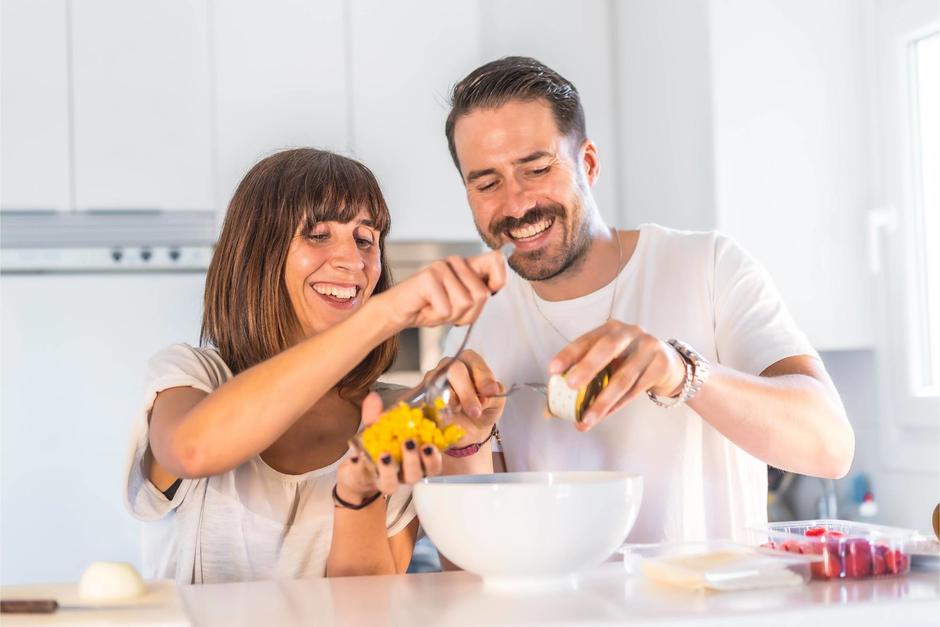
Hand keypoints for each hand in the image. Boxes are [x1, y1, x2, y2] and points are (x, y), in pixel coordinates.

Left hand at [335, 392, 442, 502]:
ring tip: (384, 454)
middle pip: (415, 475)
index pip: (432, 466)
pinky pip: (362, 476)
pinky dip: (359, 466)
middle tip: (409, 442)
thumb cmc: (379, 446)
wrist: (358, 468)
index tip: (430, 445)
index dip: (433, 459)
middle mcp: (402, 475)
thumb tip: (374, 397)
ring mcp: (383, 481)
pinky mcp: (364, 482)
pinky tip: (356, 457)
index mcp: (415, 463)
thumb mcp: (380, 428)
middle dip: (413, 460)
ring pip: (391, 483)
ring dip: (389, 469)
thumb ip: (378, 414)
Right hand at [377, 250, 506, 329]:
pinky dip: (437, 316)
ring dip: (451, 316)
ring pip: (465, 303)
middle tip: (450, 311)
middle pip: (482, 294)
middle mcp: (455, 262)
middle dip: (469, 313)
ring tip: (436, 308)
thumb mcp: (461, 305)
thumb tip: (490, 290)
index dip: (500, 278)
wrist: (398, 312)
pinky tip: (426, 308)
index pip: (497, 259)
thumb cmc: (431, 308)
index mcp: (467, 265)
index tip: (489, 292)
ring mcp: (441, 267)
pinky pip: (446, 309)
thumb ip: (477, 295)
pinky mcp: (429, 276)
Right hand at [416, 350, 504, 444]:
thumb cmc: (484, 410)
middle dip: (466, 392)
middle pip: (454, 369)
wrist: (471, 431)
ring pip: (438, 382)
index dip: (483, 376)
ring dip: (451, 400)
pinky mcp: (422, 395)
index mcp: (470, 362)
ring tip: (460, 412)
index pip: (474, 361)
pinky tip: (447, 415)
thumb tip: (484, 397)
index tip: (491, 392)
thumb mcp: (496, 404)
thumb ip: (493, 397)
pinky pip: (426, 397)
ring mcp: (433, 379)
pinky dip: (437, 407)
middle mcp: (449, 366)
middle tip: (475, 411)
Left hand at [549, 321, 686, 430]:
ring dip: (602, 400)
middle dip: (587, 368)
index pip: (586, 339)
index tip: (553, 369)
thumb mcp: (609, 361)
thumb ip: (584, 378)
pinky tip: (605, 415)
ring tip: (586, 419)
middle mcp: (630, 333)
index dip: (569, 354)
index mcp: (611, 329)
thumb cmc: (629, 362)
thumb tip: (551, 409)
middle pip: (607, 349)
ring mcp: (648, 348)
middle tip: (570, 386)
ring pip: (623, 377)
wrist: (670, 364)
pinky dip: (618, 405)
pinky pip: (636, 390)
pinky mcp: (661, 365)